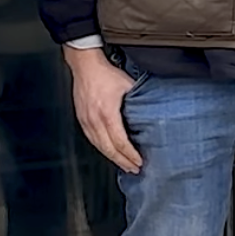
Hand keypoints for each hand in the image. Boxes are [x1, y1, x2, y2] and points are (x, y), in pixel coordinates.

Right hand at [66, 45, 143, 173]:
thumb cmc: (105, 74)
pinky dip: (102, 149)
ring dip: (112, 158)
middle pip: (109, 149)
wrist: (85, 66)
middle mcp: (95, 120)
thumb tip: (152, 112)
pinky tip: (109, 152)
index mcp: (107, 113)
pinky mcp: (82, 120)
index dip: (130, 154)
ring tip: (124, 165)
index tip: (139, 161)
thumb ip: (139, 100)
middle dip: (123, 161)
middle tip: (134, 169)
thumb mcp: (128, 85)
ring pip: (99, 147)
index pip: (119, 141)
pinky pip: (92, 140)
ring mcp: (86, 121)